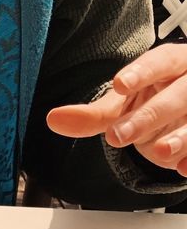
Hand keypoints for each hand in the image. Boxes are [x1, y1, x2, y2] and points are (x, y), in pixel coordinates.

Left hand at [47, 44, 186, 174]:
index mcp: (173, 64)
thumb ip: (92, 115)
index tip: (120, 84)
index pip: (161, 60)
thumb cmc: (154, 101)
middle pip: (181, 93)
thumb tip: (54, 119)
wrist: (184, 115)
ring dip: (183, 137)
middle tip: (119, 135)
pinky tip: (184, 168)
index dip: (142, 72)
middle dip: (151, 114)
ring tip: (159, 152)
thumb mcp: (123, 106)